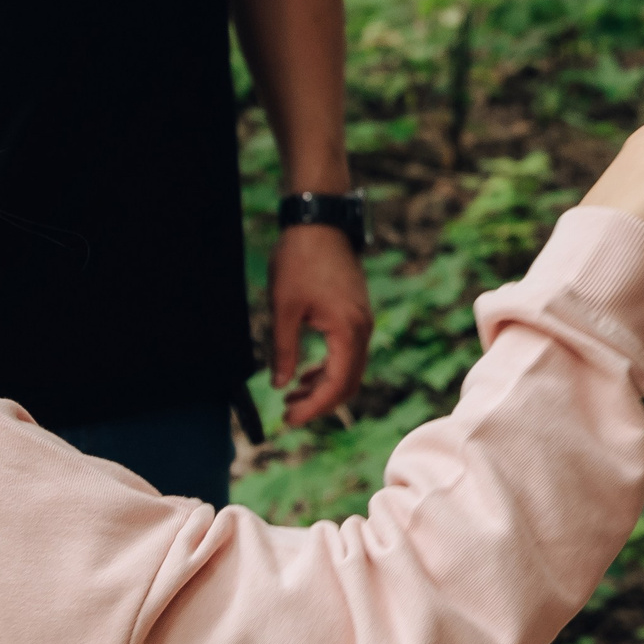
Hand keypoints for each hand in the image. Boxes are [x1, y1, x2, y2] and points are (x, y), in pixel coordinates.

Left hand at [270, 222, 372, 427]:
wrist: (319, 222)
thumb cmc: (299, 260)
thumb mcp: (283, 308)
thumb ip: (284, 350)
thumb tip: (281, 385)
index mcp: (348, 331)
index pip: (336, 385)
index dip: (313, 408)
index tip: (288, 420)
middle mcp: (362, 330)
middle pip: (348, 384)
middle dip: (319, 404)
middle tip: (288, 415)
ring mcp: (362, 322)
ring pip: (349, 370)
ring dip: (323, 388)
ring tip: (292, 397)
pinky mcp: (356, 315)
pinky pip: (348, 354)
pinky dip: (329, 369)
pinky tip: (306, 374)